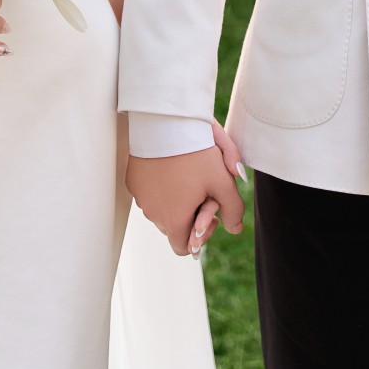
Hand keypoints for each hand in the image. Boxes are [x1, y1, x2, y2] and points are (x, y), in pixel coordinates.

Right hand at [126, 138, 244, 255]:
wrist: (165, 121)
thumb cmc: (196, 153)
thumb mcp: (222, 181)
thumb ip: (233, 209)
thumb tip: (235, 229)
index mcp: (174, 220)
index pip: (184, 248)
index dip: (201, 235)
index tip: (211, 209)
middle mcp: (152, 213)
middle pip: (173, 227)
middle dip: (188, 214)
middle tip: (202, 189)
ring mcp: (140, 196)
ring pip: (160, 209)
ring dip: (174, 199)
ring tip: (188, 174)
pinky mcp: (132, 180)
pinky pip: (148, 192)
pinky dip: (160, 186)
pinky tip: (172, 165)